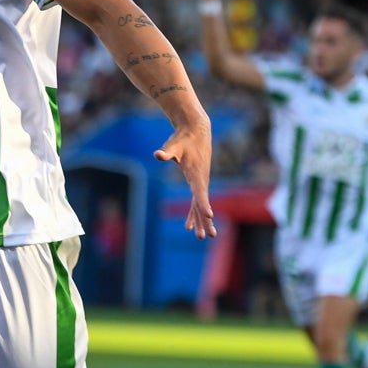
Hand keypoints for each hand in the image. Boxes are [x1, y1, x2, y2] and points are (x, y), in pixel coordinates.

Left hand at [154, 121, 216, 239]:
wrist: (195, 131)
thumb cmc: (183, 139)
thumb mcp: (173, 146)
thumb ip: (166, 152)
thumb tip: (157, 154)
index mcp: (197, 174)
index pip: (201, 193)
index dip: (204, 204)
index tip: (209, 216)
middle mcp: (202, 180)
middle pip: (203, 203)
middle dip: (204, 220)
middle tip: (206, 235)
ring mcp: (201, 182)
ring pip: (200, 205)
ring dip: (200, 220)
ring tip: (200, 236)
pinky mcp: (197, 181)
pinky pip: (196, 201)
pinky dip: (193, 213)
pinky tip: (189, 225)